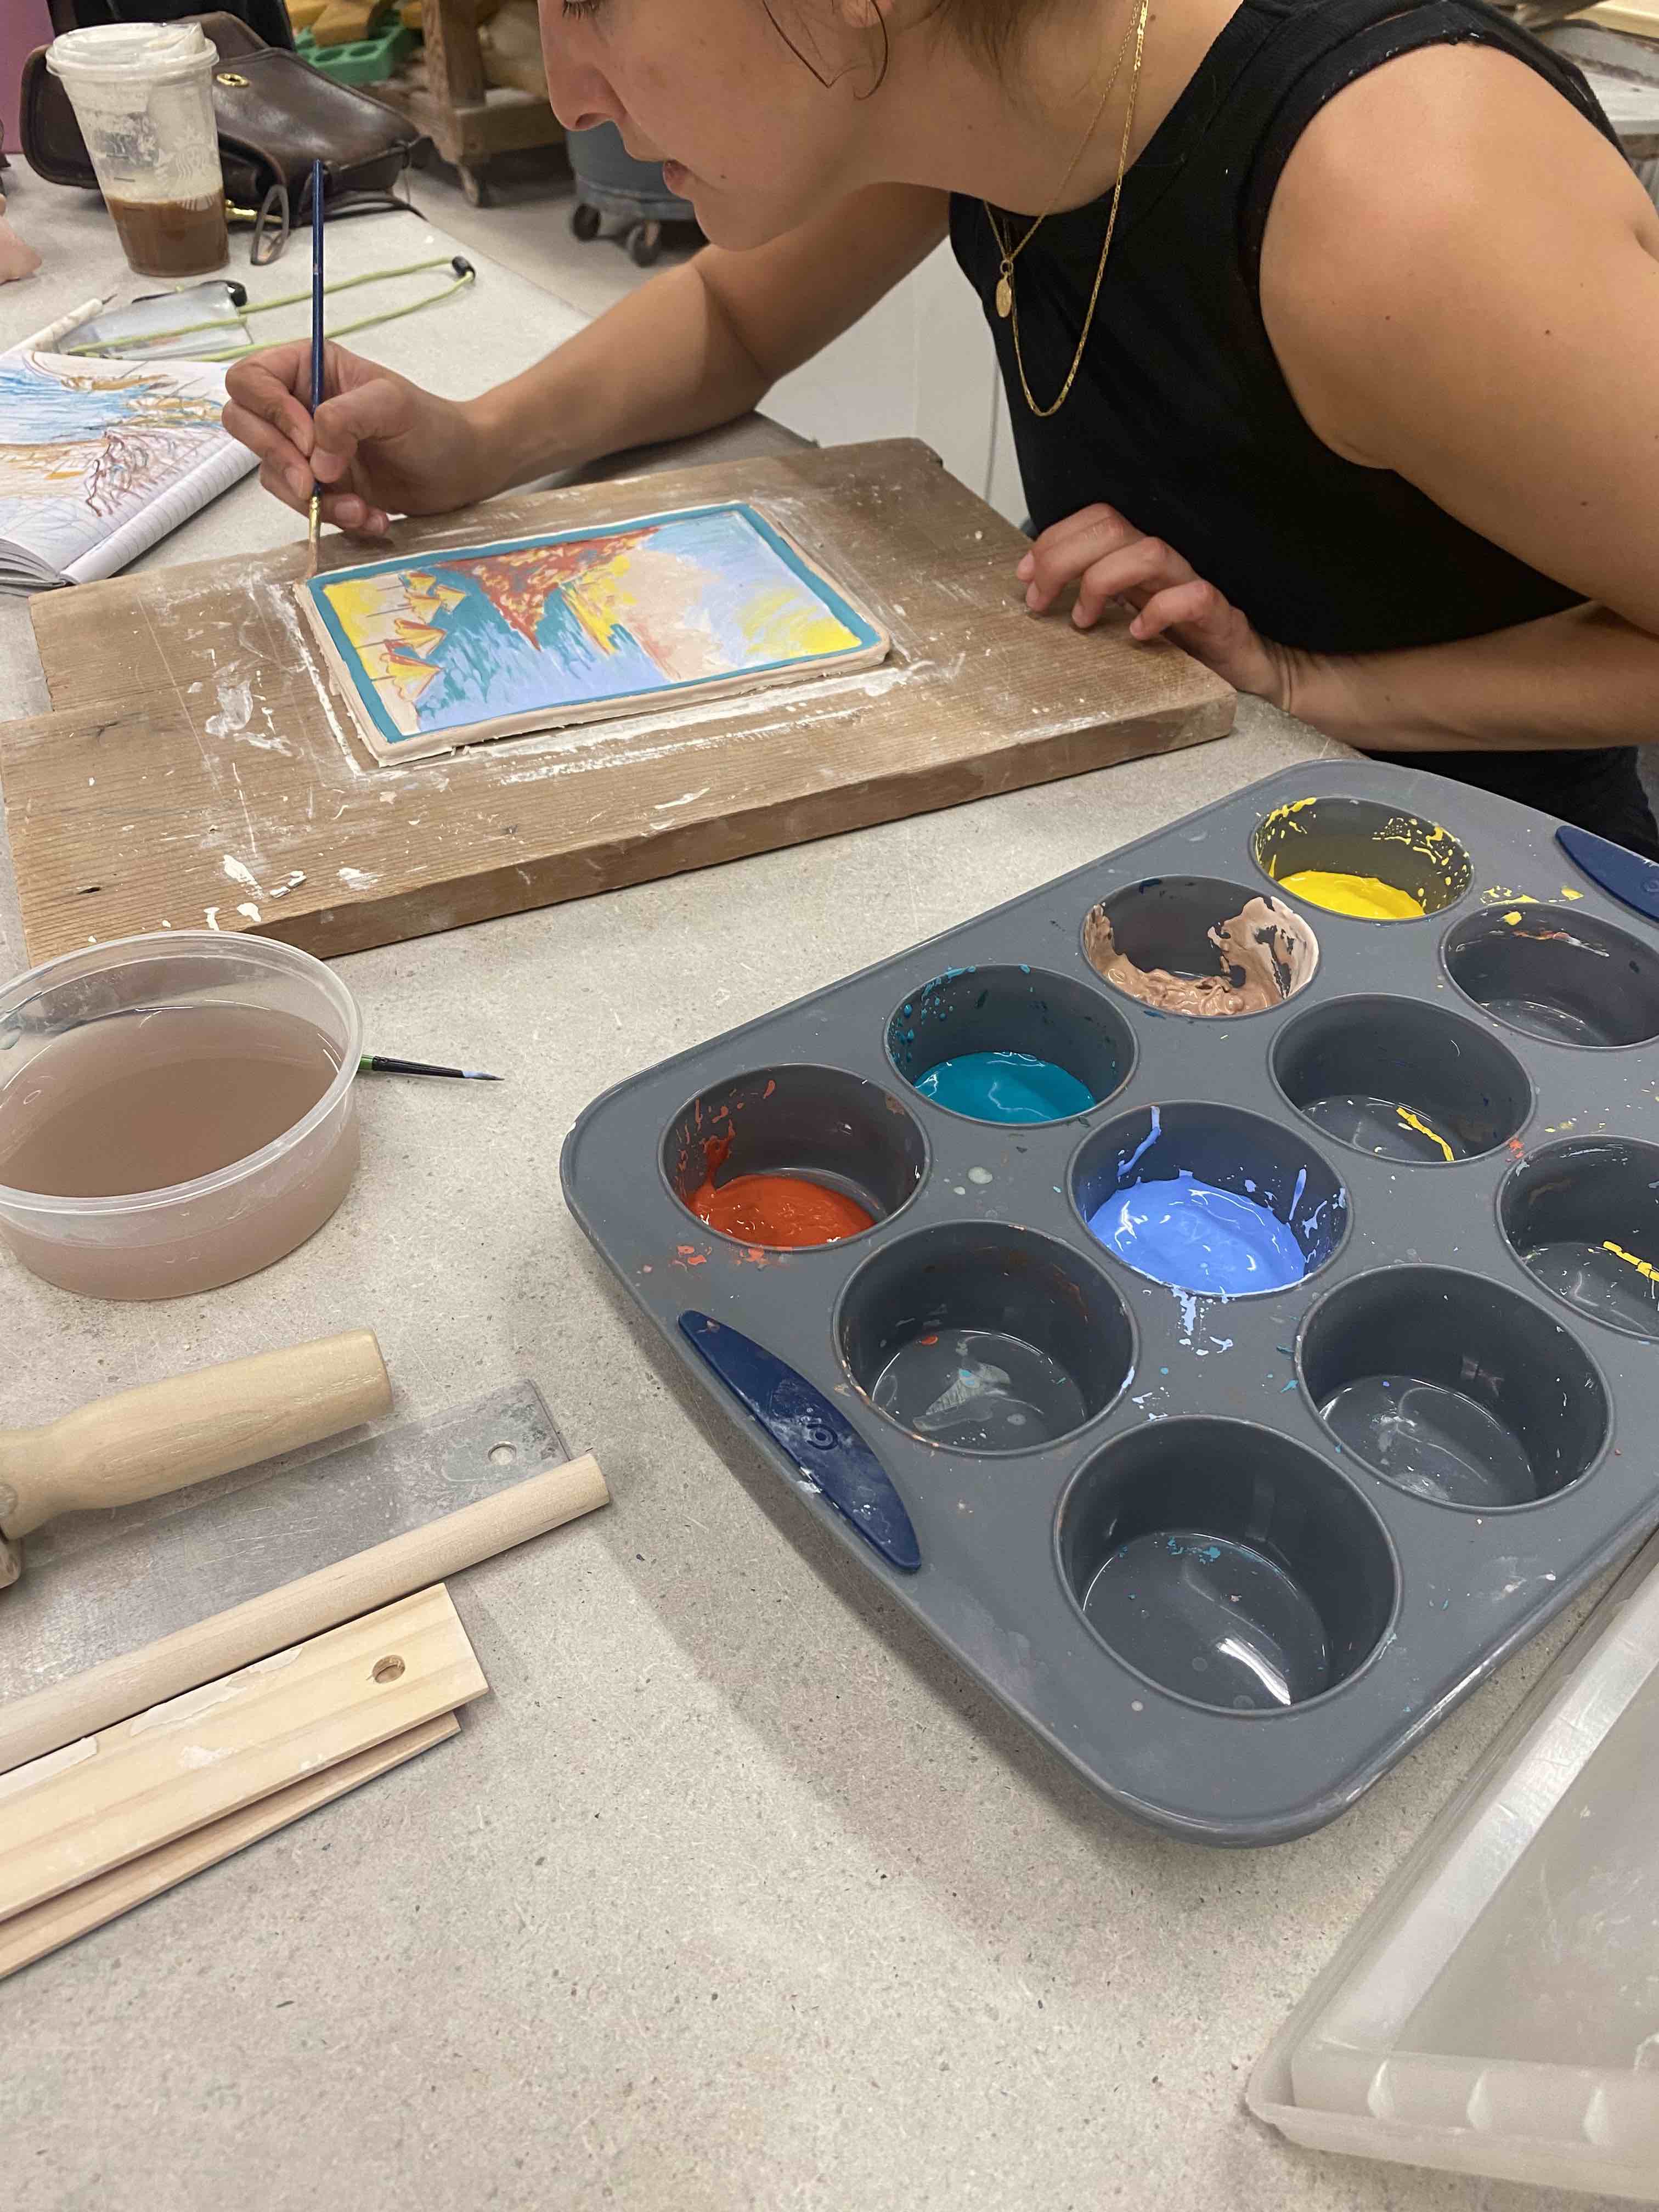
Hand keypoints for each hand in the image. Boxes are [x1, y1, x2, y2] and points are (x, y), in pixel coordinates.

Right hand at [222, 342, 489, 534]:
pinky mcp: (320, 485)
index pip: (250, 379)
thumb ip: (346, 418)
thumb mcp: (392, 406)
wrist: (459, 470)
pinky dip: (333, 517)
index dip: (269, 411)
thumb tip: (313, 457)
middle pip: (243, 424)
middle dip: (277, 458)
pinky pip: (302, 505)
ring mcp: (305, 448)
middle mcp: (297, 405)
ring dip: (312, 499)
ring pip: (271, 472)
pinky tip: (370, 518)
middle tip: (315, 483)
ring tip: (358, 508)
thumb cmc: (432, 426)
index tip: (308, 439)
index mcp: (307, 367)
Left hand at [1017, 503, 1299, 705]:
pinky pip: (1193, 597)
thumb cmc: (1183, 647)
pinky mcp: (1219, 617)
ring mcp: (1192, 586)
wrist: (1246, 672)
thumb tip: (1039, 595)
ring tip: (1083, 620)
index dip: (1054, 540)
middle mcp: (1163, 566)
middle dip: (1063, 559)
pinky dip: (1160, 611)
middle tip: (1040, 601)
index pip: (1096, 520)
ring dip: (1102, 581)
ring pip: (1147, 552)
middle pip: (1111, 528)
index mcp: (1137, 562)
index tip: (1025, 576)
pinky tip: (1137, 633)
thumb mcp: (1125, 619)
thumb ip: (1091, 601)